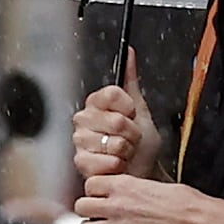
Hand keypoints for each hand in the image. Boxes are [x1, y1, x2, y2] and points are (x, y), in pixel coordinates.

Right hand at [72, 52, 162, 183]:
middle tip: (131, 139)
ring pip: (114, 142)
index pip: (113, 93)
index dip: (129, 108)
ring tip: (124, 153)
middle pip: (116, 120)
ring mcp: (81, 141)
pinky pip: (108, 160)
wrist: (142, 171)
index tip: (132, 115)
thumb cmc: (140, 144)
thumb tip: (129, 52)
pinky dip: (119, 166)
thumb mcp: (140, 109)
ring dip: (127, 151)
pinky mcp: (81, 162)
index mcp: (96, 103)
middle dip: (132, 134)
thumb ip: (131, 81)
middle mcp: (84, 119)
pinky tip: (117, 165)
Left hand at [75, 175, 223, 223]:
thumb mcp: (157, 183)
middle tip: (99, 212)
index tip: (101, 194)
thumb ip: (133, 188)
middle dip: (89, 210)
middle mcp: (117, 206)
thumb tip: (125, 192)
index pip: (90, 184)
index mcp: (124, 186)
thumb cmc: (188, 204)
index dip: (95, 191)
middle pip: (81, 207)